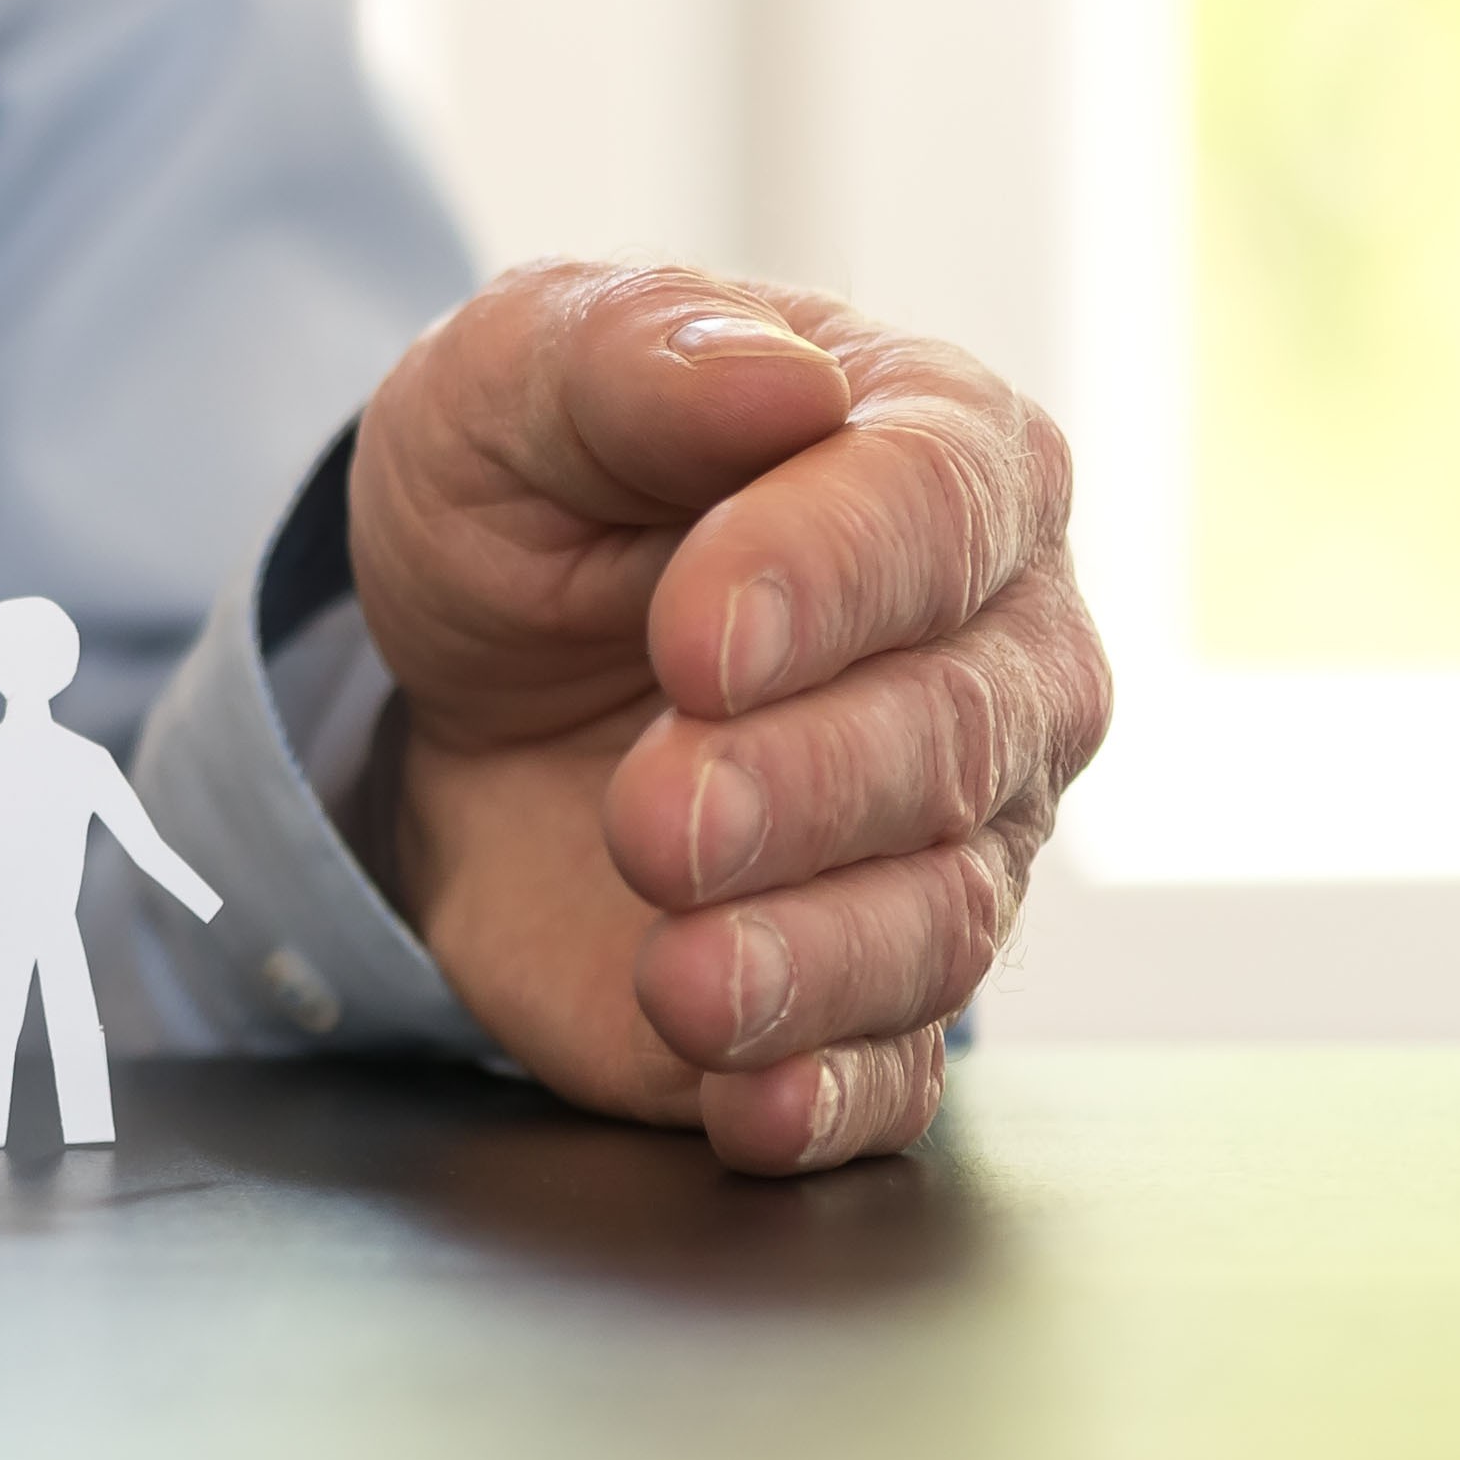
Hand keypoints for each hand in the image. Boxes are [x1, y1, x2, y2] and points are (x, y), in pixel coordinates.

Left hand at [349, 262, 1107, 1175]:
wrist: (463, 669)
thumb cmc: (533, 489)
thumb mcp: (514, 380)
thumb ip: (631, 355)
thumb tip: (771, 375)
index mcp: (937, 460)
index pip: (937, 509)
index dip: (827, 575)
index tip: (694, 634)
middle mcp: (995, 656)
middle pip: (956, 733)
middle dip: (802, 785)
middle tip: (654, 816)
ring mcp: (953, 835)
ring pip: (942, 916)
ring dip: (809, 957)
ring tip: (680, 976)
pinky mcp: (862, 988)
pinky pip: (893, 1070)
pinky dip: (827, 1098)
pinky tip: (746, 1103)